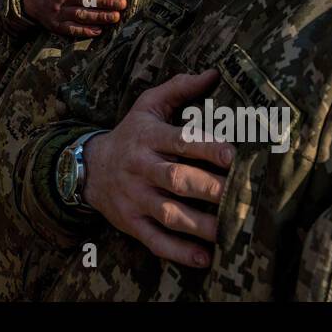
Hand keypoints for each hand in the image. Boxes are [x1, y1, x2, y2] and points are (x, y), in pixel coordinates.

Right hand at [81, 68, 233, 266]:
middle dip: (209, 189)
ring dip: (200, 225)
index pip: (180, 141)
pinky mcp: (131, 223)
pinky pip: (154, 240)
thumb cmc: (131, 133)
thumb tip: (214, 72)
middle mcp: (141, 167)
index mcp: (148, 137)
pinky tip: (203, 258)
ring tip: (230, 232)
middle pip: (177, 179)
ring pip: (169, 213)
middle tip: (241, 197)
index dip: (206, 148)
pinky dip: (178, 251)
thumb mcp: (148, 105)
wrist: (89, 167)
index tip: (233, 155)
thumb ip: (179, 88)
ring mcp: (135, 198)